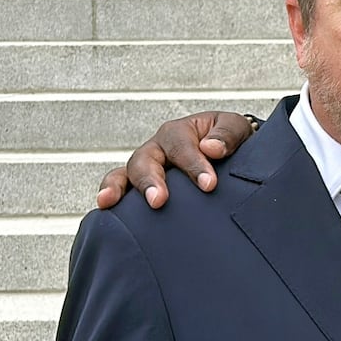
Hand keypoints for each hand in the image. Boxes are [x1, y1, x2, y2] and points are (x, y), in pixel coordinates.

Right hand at [95, 112, 254, 209]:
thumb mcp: (236, 128)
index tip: (209, 184)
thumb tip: (211, 148)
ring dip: (117, 187)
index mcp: (179, 132)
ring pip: (125, 174)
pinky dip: (110, 198)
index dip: (194, 166)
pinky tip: (104, 212)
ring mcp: (146, 168)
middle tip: (158, 200)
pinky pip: (120, 190)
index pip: (182, 147)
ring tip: (111, 202)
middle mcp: (157, 149)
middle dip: (150, 180)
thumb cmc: (230, 141)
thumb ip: (227, 135)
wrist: (230, 155)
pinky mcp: (141, 188)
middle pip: (145, 160)